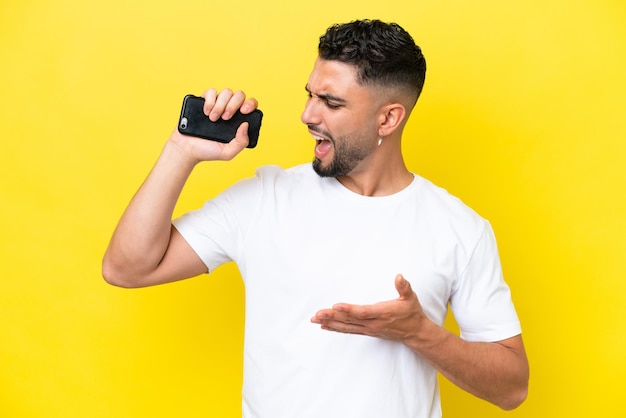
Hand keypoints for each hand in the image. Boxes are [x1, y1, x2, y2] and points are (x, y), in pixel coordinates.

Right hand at [169, 88, 258, 162]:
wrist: (187, 148)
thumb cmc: (207, 151)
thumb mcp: (228, 152)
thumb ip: (241, 142)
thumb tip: (246, 125)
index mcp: (238, 121)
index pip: (250, 105)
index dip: (251, 104)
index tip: (244, 111)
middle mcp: (229, 110)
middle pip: (239, 95)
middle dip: (233, 105)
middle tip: (225, 118)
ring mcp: (217, 104)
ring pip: (226, 92)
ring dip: (220, 105)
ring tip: (213, 118)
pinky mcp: (204, 101)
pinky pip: (211, 91)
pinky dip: (210, 101)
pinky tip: (206, 112)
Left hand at [310, 274, 428, 342]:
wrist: (415, 333)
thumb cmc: (411, 313)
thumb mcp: (411, 298)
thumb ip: (404, 288)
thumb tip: (399, 277)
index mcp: (382, 313)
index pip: (362, 312)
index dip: (348, 310)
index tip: (335, 306)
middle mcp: (373, 323)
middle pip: (349, 320)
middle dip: (332, 317)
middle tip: (317, 314)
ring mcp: (368, 329)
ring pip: (346, 326)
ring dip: (330, 323)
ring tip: (315, 319)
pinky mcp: (367, 332)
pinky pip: (349, 330)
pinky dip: (336, 328)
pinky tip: (325, 326)